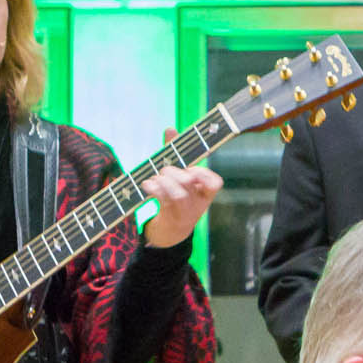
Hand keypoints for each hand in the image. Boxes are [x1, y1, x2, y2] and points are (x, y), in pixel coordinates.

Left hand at [141, 128, 223, 248]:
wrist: (172, 232)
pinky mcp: (171, 219)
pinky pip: (163, 202)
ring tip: (156, 178)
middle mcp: (198, 203)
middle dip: (175, 172)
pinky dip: (154, 189)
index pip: (215, 183)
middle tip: (165, 171)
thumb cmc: (177, 198)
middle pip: (189, 182)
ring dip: (164, 181)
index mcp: (205, 193)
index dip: (203, 174)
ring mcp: (185, 213)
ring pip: (178, 194)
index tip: (191, 168)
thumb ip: (176, 153)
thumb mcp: (180, 177)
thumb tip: (170, 129)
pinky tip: (147, 185)